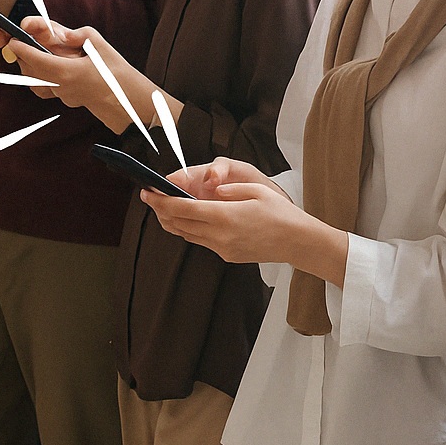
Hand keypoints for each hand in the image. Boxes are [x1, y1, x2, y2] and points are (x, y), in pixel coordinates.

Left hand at [7, 20, 157, 133]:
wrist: (129, 103)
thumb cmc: (118, 75)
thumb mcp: (101, 46)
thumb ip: (79, 35)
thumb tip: (62, 34)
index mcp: (67, 72)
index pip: (34, 59)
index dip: (21, 49)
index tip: (13, 40)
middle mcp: (61, 86)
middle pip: (30, 70)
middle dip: (23, 56)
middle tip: (22, 43)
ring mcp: (63, 96)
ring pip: (36, 81)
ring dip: (31, 67)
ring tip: (35, 54)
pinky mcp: (67, 100)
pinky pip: (47, 88)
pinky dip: (41, 78)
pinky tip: (50, 69)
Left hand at [141, 159, 345, 276]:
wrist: (297, 242)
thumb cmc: (281, 213)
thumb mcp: (257, 191)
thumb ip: (230, 189)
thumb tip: (212, 190)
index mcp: (225, 216)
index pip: (183, 209)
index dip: (161, 201)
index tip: (148, 193)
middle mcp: (219, 235)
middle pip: (179, 223)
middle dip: (161, 210)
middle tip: (151, 198)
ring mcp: (222, 248)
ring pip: (187, 234)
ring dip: (173, 222)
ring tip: (164, 208)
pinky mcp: (227, 255)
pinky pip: (201, 241)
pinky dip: (189, 229)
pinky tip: (189, 220)